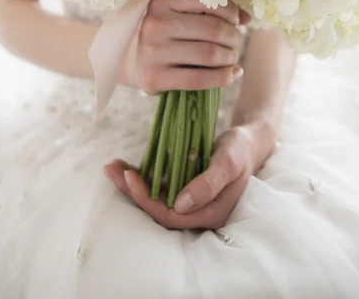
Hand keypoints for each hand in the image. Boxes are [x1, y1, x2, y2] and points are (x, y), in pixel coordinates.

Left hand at [104, 124, 264, 229]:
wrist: (246, 142)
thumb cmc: (240, 150)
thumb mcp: (229, 161)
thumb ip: (209, 184)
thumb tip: (181, 204)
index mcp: (211, 213)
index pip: (173, 216)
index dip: (148, 200)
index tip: (131, 178)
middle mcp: (198, 212)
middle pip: (159, 210)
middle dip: (133, 192)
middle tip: (112, 170)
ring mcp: (190, 202)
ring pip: (156, 198)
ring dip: (132, 184)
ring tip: (112, 167)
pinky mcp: (183, 188)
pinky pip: (159, 186)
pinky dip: (141, 175)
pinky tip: (125, 164)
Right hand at [121, 0, 249, 93]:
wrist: (128, 57)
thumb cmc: (163, 30)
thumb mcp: (179, 11)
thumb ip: (211, 9)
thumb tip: (248, 18)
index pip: (211, 3)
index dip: (232, 14)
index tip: (236, 22)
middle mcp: (156, 23)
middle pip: (215, 30)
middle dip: (234, 38)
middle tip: (236, 43)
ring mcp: (154, 51)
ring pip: (211, 55)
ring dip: (231, 57)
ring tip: (232, 57)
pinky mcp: (155, 77)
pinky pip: (200, 80)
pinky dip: (224, 77)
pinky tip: (233, 73)